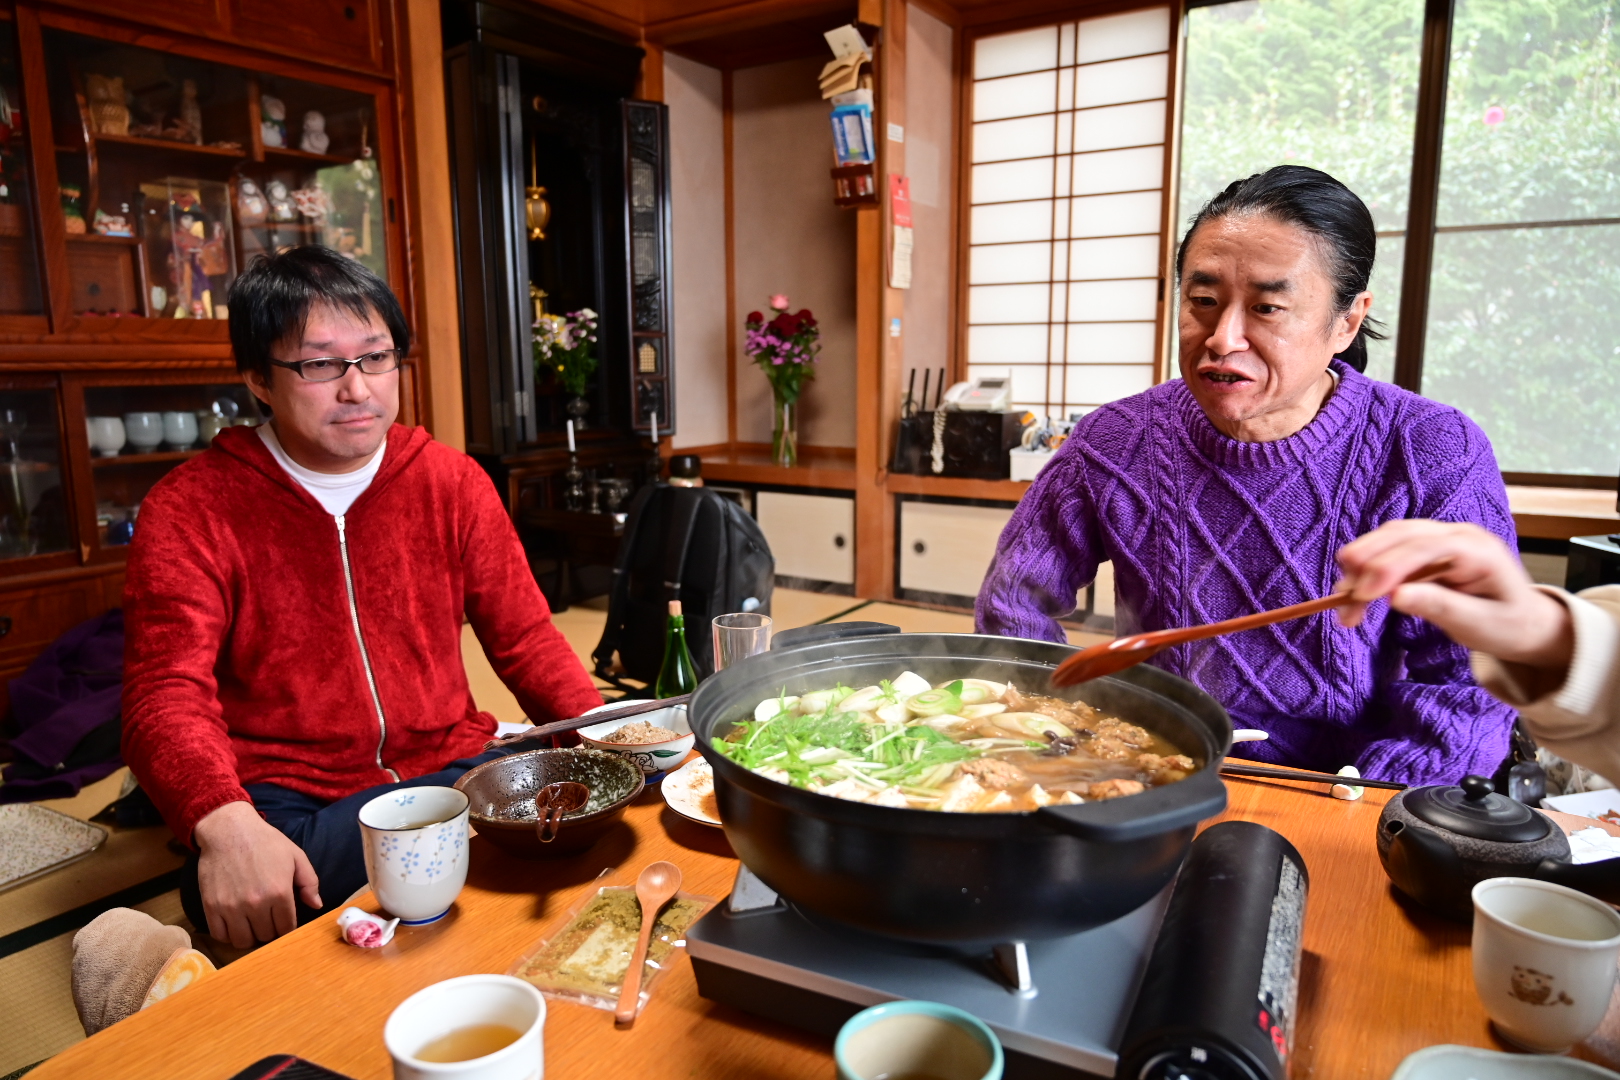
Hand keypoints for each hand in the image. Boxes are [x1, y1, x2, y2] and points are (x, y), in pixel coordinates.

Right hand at [192, 801, 321, 948]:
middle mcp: (256, 904)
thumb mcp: (296, 856)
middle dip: (269, 930)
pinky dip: (228, 935)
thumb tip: (316, 905)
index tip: (284, 922)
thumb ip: (309, 882)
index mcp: (280, 892)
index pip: (287, 928)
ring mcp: (232, 907)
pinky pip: (220, 936)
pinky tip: (234, 925)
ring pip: (243, 941)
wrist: (229, 830)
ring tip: (251, 925)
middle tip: (267, 920)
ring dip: (250, 936)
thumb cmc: (265, 842)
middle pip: (266, 936)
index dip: (287, 928)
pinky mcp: (211, 906)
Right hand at [1335, 520, 1573, 669]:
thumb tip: (1395, 596)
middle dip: (1366, 563)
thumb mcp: (1478, 625)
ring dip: (1360, 565)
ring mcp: (1440, 537)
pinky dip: (1368, 569)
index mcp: (1478, 550)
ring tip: (1343, 600)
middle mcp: (1457, 534)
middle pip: (1400, 534)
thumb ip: (1439, 607)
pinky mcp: (1426, 549)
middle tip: (1342, 599)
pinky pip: (1389, 549)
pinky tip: (1356, 592)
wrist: (1524, 622)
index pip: (1426, 546)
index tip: (1364, 594)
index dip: (1390, 566)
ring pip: (1389, 538)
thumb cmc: (1507, 625)